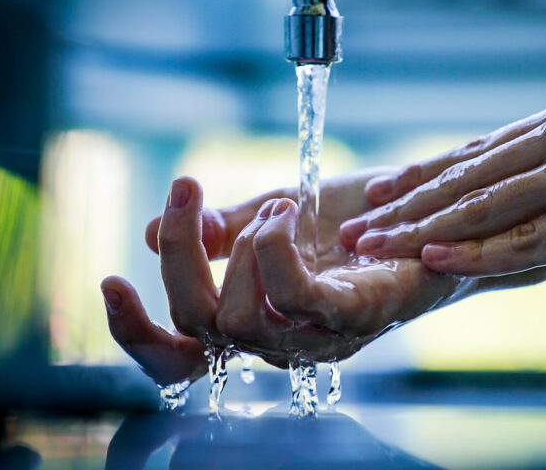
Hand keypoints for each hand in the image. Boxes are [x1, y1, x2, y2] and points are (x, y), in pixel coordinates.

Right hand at [101, 169, 468, 377]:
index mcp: (258, 318)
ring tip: (278, 205)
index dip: (136, 331)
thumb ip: (222, 229)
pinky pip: (292, 296)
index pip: (181, 354)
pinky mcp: (354, 319)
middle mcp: (281, 340)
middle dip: (180, 255)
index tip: (110, 279)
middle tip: (188, 191)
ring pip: (237, 318)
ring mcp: (317, 336)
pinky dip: (276, 248)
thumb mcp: (276, 215)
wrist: (435, 215)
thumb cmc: (361, 222)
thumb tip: (148, 231)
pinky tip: (288, 215)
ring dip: (243, 245)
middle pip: (198, 326)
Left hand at [339, 59, 545, 276]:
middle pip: (463, 177)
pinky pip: (530, 237)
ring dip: (423, 226)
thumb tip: (531, 160)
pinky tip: (438, 257)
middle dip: (404, 205)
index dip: (421, 174)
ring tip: (375, 244)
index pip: (472, 153)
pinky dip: (480, 250)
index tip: (380, 190)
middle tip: (356, 226)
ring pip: (482, 205)